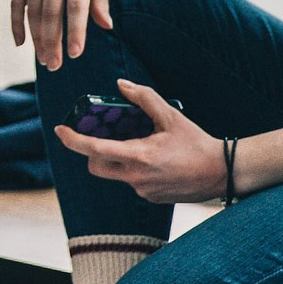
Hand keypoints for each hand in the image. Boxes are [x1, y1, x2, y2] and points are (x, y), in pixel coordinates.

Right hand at [12, 0, 113, 69]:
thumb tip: (105, 25)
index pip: (76, 6)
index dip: (75, 31)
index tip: (75, 54)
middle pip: (51, 12)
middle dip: (52, 42)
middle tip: (54, 66)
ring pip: (33, 10)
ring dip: (37, 38)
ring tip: (43, 59)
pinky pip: (16, 1)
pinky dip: (17, 23)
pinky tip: (21, 43)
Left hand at [55, 79, 223, 202]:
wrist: (222, 173)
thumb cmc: (197, 143)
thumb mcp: (172, 116)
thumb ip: (144, 98)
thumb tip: (121, 85)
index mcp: (138, 156)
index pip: (94, 150)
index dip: (73, 140)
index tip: (60, 130)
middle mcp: (135, 178)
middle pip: (96, 166)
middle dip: (93, 152)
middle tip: (104, 136)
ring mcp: (142, 190)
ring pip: (114, 174)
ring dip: (117, 159)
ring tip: (140, 145)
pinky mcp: (151, 197)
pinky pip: (132, 182)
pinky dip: (134, 169)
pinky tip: (156, 160)